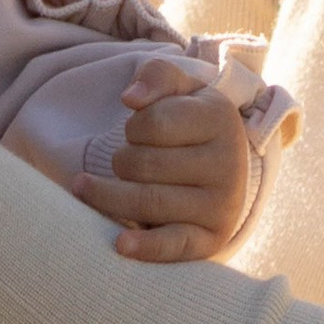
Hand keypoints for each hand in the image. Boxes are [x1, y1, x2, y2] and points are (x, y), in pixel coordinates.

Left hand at [76, 58, 255, 262]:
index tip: (139, 130)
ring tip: (94, 189)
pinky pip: (174, 246)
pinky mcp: (211, 240)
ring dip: (109, 196)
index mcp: (220, 119)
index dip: (133, 127)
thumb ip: (157, 77)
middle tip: (128, 162)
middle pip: (142, 164)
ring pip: (147, 201)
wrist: (226, 169)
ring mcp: (222, 205)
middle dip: (121, 161)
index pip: (150, 123)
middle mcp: (228, 164)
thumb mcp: (181, 90)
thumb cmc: (191, 125)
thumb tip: (131, 98)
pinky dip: (145, 247)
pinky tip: (120, 244)